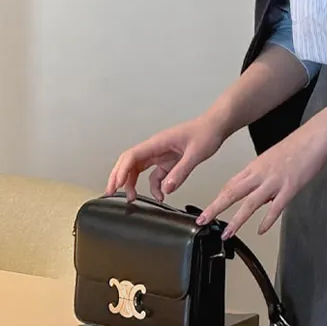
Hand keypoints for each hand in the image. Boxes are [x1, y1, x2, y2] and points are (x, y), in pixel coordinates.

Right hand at [106, 113, 225, 203]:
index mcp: (158, 143)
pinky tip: (160, 196)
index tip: (116, 185)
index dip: (121, 171)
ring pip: (138, 169)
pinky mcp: (167, 161)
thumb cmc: (206, 134)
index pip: (132, 156)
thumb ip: (181, 172)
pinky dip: (154, 187)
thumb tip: (166, 189)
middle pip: (129, 162)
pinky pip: (154, 175)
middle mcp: (155, 148)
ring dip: (132, 183)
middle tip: (111, 193)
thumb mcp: (195, 154)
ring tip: (131, 198)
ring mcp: (160, 154)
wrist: (216, 127)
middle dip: (118, 177)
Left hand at [196, 111, 326, 238]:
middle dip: (215, 208)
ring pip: (250, 204)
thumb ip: (262, 179)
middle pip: (232, 193)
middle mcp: (259, 175)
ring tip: (227, 233)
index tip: (207, 210)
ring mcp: (274, 182)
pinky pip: (275, 208)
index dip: (218, 198)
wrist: (312, 138)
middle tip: (202, 220)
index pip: (230, 185)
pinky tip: (261, 230)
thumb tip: (260, 198)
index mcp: (254, 167)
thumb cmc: (294, 147)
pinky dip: (267, 221)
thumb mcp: (271, 160)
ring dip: (236, 220)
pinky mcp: (289, 188)